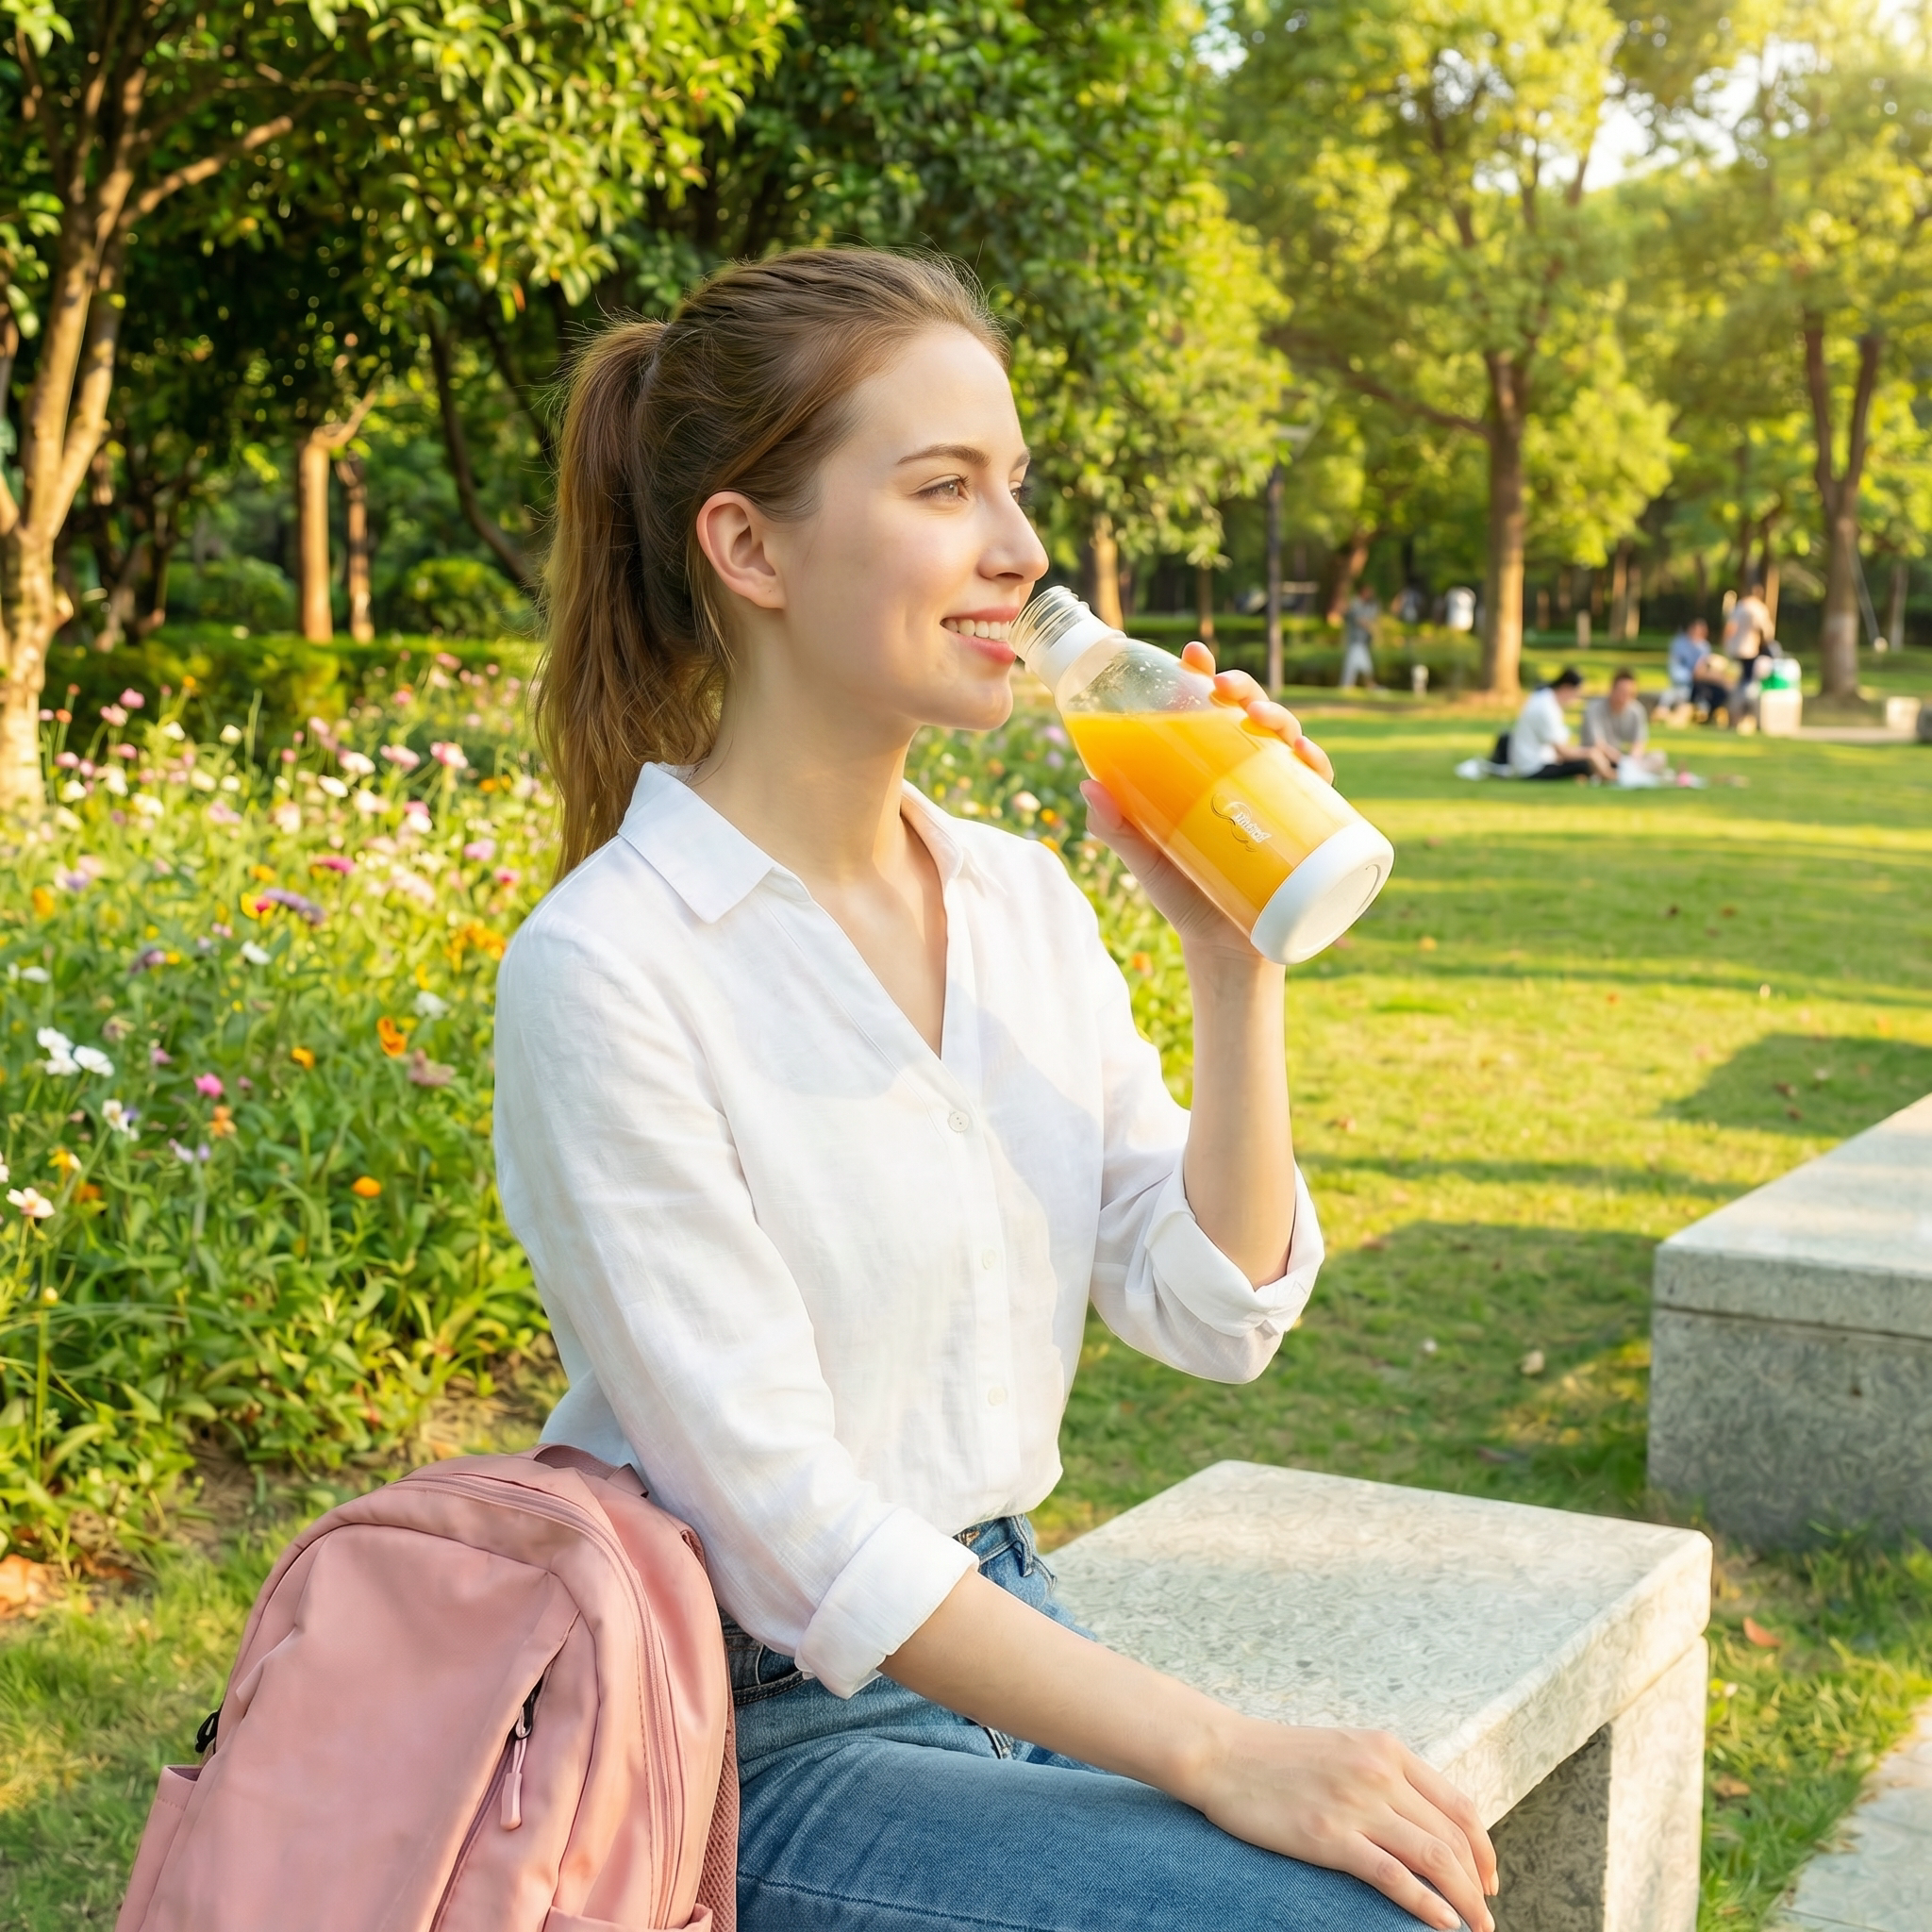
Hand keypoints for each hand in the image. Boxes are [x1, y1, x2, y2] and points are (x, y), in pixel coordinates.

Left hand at [1078, 640, 1332, 960]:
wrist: (1222, 948)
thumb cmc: (1182, 894)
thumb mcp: (1143, 858)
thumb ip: (1115, 827)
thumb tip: (1087, 786)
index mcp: (1205, 769)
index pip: (1205, 711)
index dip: (1202, 676)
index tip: (1192, 654)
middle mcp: (1243, 774)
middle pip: (1248, 715)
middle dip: (1242, 689)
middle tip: (1222, 687)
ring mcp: (1275, 797)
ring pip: (1285, 740)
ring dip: (1279, 717)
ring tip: (1257, 718)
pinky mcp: (1301, 827)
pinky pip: (1316, 788)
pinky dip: (1314, 766)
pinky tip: (1305, 757)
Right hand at [1187, 1717, 1498, 1931]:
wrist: (1222, 1753)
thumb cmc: (1278, 1758)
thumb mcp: (1344, 1751)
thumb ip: (1384, 1777)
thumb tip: (1424, 1822)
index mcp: (1387, 1750)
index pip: (1458, 1806)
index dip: (1484, 1849)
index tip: (1488, 1880)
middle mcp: (1379, 1772)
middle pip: (1453, 1837)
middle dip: (1478, 1883)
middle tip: (1484, 1916)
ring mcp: (1355, 1804)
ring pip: (1434, 1858)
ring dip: (1464, 1900)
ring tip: (1474, 1928)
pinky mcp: (1328, 1836)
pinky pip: (1393, 1876)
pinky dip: (1426, 1904)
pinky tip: (1441, 1925)